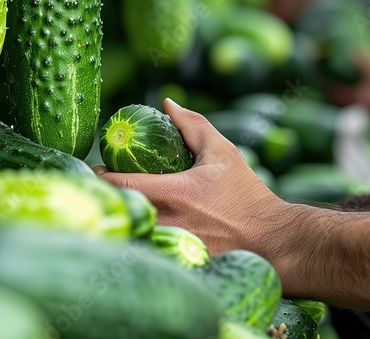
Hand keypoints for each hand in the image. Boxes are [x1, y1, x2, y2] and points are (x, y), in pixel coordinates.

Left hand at [94, 98, 284, 254]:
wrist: (270, 239)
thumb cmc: (246, 195)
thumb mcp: (222, 153)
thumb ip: (193, 126)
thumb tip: (167, 104)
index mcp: (174, 192)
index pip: (118, 183)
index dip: (100, 175)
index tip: (98, 168)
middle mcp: (166, 222)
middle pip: (117, 210)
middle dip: (106, 197)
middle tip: (105, 187)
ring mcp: (168, 248)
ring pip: (127, 233)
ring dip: (121, 219)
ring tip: (120, 209)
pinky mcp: (174, 265)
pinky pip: (143, 252)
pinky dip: (137, 241)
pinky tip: (140, 233)